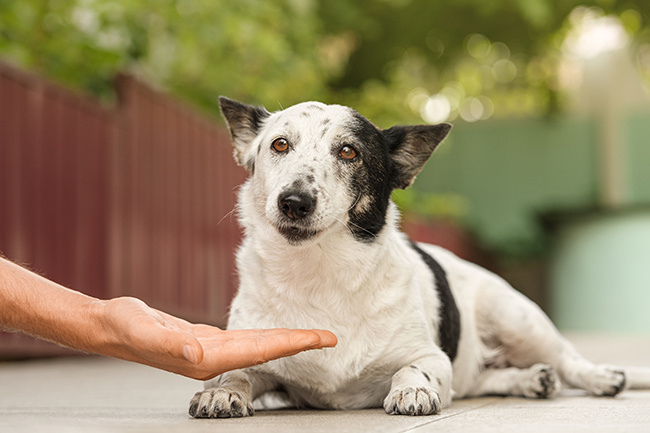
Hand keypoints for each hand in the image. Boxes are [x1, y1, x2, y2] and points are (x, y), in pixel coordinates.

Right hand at [98, 297, 336, 379]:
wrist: (110, 328)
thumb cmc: (124, 327)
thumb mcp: (142, 330)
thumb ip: (169, 344)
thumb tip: (198, 355)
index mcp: (207, 358)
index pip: (261, 351)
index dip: (293, 344)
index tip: (321, 339)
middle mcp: (214, 358)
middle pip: (267, 349)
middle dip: (300, 343)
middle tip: (331, 337)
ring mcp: (211, 352)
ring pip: (258, 345)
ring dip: (285, 340)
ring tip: (311, 335)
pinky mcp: (206, 342)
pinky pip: (244, 340)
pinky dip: (264, 336)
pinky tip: (273, 335)